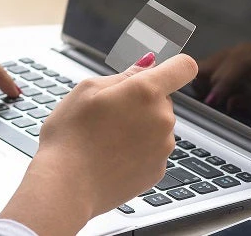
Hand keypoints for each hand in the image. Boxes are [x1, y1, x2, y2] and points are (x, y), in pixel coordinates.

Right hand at [0, 52, 197, 235]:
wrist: (66, 185)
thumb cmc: (70, 135)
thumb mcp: (87, 90)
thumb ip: (124, 74)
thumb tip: (148, 64)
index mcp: (146, 92)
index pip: (184, 67)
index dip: (173, 65)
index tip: (160, 71)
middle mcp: (162, 119)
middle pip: (163, 99)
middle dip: (141, 101)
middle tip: (108, 113)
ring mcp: (163, 148)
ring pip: (157, 126)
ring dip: (139, 127)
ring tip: (105, 138)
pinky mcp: (157, 171)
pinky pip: (152, 150)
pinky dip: (137, 150)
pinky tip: (111, 156)